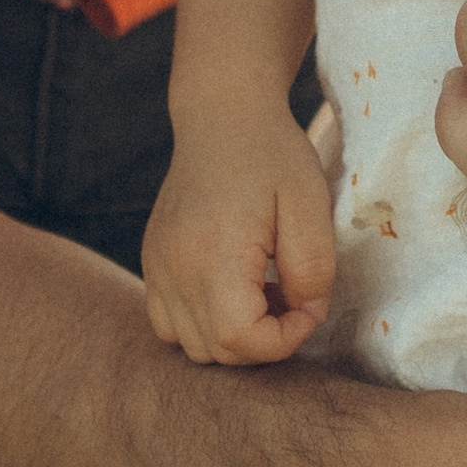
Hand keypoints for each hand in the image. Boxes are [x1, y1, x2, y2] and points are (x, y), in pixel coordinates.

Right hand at [143, 111, 337, 364]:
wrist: (222, 115)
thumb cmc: (272, 155)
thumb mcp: (310, 205)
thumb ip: (313, 270)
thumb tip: (305, 313)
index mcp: (213, 253)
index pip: (239, 340)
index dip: (284, 340)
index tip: (309, 306)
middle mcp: (173, 267)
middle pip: (215, 351)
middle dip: (264, 341)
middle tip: (292, 296)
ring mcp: (157, 266)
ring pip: (190, 344)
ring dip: (233, 335)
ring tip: (263, 292)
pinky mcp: (153, 261)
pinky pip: (169, 321)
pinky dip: (204, 322)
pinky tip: (234, 288)